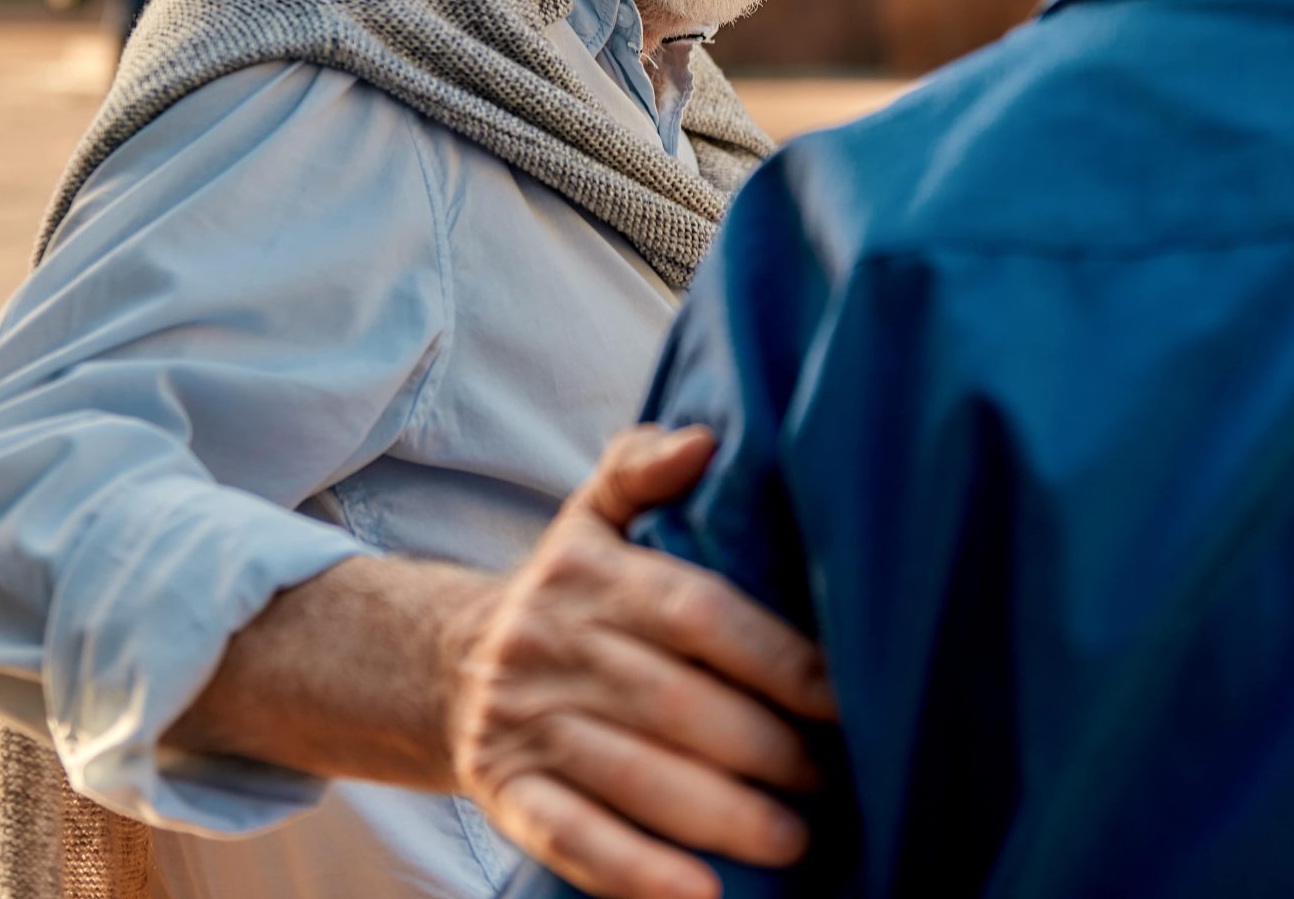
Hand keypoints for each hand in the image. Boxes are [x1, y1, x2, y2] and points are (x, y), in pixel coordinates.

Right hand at [443, 426, 837, 898]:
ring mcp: (526, 724)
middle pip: (677, 704)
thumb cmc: (565, 594)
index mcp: (590, 576)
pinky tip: (701, 893)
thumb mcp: (591, 515)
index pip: (698, 613)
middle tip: (833, 781)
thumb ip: (641, 466)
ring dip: (724, 817)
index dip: (778, 659)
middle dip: (767, 750)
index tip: (845, 699)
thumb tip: (705, 441)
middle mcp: (553, 646)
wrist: (447, 663)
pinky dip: (637, 872)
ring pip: (635, 777)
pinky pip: (571, 837)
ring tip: (796, 841)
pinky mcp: (505, 793)